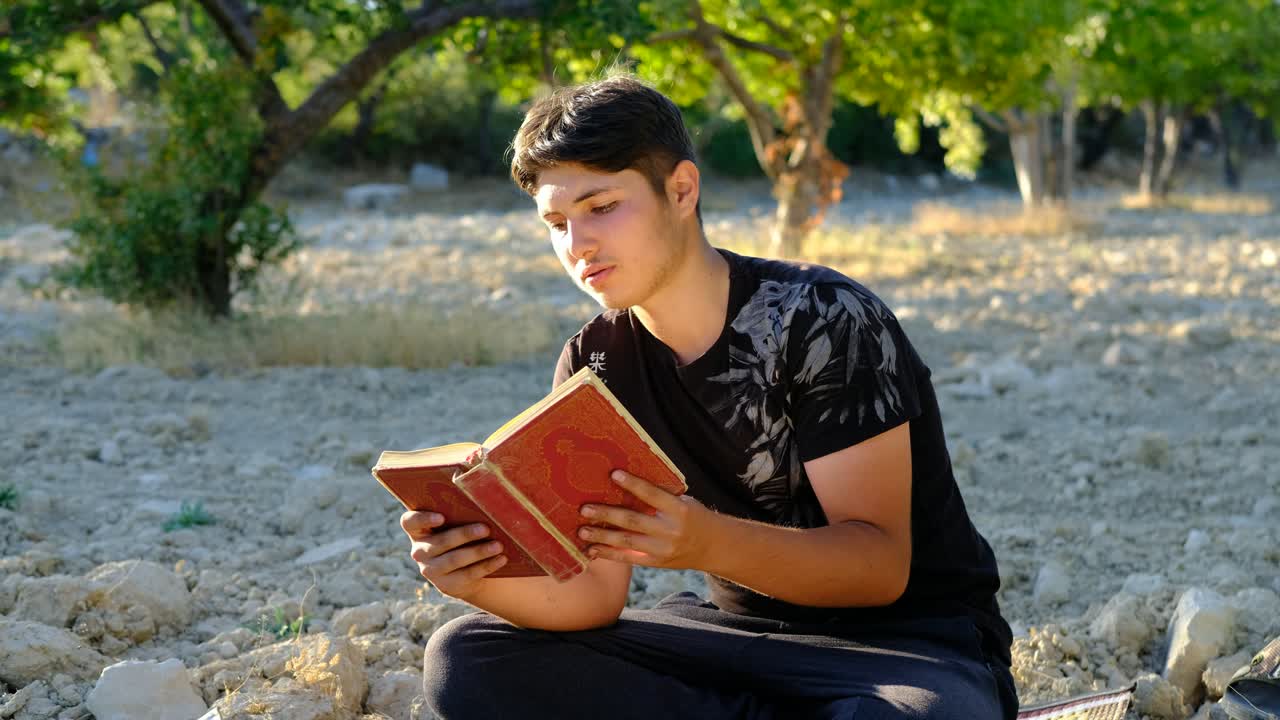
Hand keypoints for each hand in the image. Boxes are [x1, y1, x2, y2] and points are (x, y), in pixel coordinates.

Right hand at [401, 511, 506, 599]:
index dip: (423, 519)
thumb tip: (480, 492)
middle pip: (440, 542)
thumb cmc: (461, 533)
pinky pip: (467, 575)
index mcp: (418, 530)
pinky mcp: (446, 585)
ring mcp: (431, 570)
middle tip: (486, 528)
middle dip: (464, 535)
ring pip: (455, 560)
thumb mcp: (455, 522)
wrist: (464, 569)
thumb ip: (460, 508)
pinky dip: (486, 566)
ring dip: (478, 552)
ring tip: (498, 545)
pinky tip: (501, 558)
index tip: (441, 517)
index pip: (409, 522)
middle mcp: (419, 550)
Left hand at [577, 469, 717, 569]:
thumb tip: (627, 483)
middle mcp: (671, 530)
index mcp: (679, 510)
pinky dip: (609, 554)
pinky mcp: (657, 563)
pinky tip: (592, 549)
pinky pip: (629, 558)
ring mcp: (663, 549)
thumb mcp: (684, 502)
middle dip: (607, 514)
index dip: (633, 484)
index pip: (653, 494)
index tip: (613, 474)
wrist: (714, 547)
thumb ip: (660, 497)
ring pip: (627, 541)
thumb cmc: (694, 517)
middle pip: (634, 521)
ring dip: (602, 536)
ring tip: (582, 530)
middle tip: (585, 509)